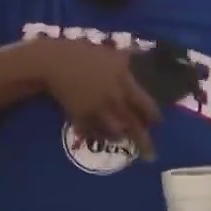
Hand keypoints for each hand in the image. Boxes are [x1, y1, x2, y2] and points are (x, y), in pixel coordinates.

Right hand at [40, 39, 161, 159]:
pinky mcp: (80, 117)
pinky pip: (94, 133)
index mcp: (123, 82)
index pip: (145, 105)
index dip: (154, 116)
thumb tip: (143, 57)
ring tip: (125, 143)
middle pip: (133, 125)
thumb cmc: (83, 54)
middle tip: (151, 156)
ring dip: (121, 138)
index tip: (157, 122)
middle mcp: (113, 99)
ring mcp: (96, 110)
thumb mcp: (111, 54)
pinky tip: (105, 139)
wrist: (53, 63)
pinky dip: (101, 138)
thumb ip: (129, 59)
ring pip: (114, 132)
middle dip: (143, 142)